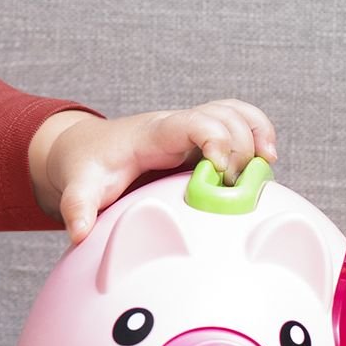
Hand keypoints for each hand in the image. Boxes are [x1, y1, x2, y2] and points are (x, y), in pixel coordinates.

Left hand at [40, 100, 278, 247]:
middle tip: (234, 187)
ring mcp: (192, 128)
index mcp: (152, 134)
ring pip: (235, 113)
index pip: (192, 122)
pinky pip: (238, 122)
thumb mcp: (79, 187)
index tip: (220, 170)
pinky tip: (267, 160)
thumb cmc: (88, 166)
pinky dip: (258, 133)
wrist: (87, 148)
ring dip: (256, 135)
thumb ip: (78, 207)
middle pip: (223, 116)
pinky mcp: (203, 139)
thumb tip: (80, 232)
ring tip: (264, 167)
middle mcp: (177, 124)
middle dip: (238, 148)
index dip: (214, 138)